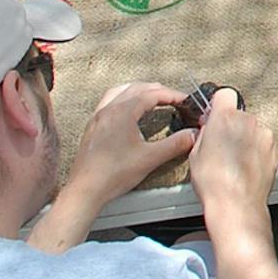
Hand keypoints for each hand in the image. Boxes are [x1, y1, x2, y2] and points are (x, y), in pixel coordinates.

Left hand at [67, 83, 196, 205]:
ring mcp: (98, 117)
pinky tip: (128, 110)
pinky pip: (109, 101)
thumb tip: (192, 135)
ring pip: (121, 91)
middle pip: (137, 88)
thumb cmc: (112, 175)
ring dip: (140, 90)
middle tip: (174, 98)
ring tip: (152, 97)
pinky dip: (124, 98)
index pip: (152, 94)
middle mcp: (108, 110)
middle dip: (158, 90)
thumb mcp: (150, 159)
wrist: (85, 190)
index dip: (172, 95)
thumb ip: (175, 144)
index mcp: (122, 112)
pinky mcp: (93, 127)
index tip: (185, 100)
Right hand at [188, 92, 277, 215]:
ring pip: (252, 129)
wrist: (237, 204)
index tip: (215, 114)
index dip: (218, 104)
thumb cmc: (214, 183)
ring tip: (234, 161)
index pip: (224, 94)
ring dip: (245, 138)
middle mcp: (248, 121)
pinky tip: (245, 166)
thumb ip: (205, 133)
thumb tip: (209, 127)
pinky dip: (256, 150)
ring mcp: (263, 134)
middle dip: (231, 125)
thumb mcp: (195, 154)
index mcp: (225, 118)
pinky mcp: (274, 148)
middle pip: (239, 114)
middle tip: (221, 145)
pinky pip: (262, 143)